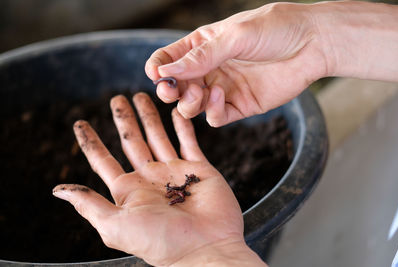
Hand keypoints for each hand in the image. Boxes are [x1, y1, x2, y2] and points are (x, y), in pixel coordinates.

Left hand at [52, 93, 264, 265]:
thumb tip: (57, 189)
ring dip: (150, 116)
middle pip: (132, 141)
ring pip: (159, 136)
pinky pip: (189, 141)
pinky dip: (182, 126)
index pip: (103, 160)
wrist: (207, 248)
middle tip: (116, 98)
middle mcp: (150, 179)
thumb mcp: (116, 225)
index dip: (91, 142)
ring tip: (142, 95)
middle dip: (123, 120)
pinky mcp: (200, 169)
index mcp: (129, 191)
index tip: (79, 123)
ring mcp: (175, 172)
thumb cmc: (161, 242)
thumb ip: (89, 204)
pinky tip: (175, 112)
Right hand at [145, 2, 326, 126]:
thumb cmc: (276, 29)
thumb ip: (202, 56)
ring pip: (192, 105)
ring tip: (201, 92)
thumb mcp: (236, 36)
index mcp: (203, 45)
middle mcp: (210, 68)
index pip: (169, 57)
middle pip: (176, 85)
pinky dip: (211, 112)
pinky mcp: (238, 106)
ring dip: (189, 103)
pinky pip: (215, 116)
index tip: (156, 73)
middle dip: (169, 90)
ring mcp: (223, 88)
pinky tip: (219, 97)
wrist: (314, 44)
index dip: (158, 66)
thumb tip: (166, 70)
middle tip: (171, 90)